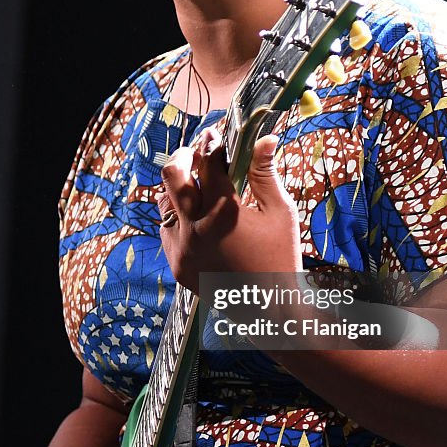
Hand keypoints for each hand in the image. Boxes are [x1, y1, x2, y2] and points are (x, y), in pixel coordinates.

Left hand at [158, 128, 301, 290]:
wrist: (270, 310)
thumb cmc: (281, 257)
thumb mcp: (280, 212)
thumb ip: (266, 173)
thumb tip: (265, 137)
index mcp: (224, 211)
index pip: (209, 162)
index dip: (212, 143)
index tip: (216, 136)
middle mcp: (196, 228)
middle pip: (172, 175)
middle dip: (184, 157)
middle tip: (196, 153)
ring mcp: (182, 248)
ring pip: (164, 203)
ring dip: (178, 190)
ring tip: (198, 187)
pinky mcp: (176, 264)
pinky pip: (167, 231)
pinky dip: (179, 219)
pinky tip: (198, 220)